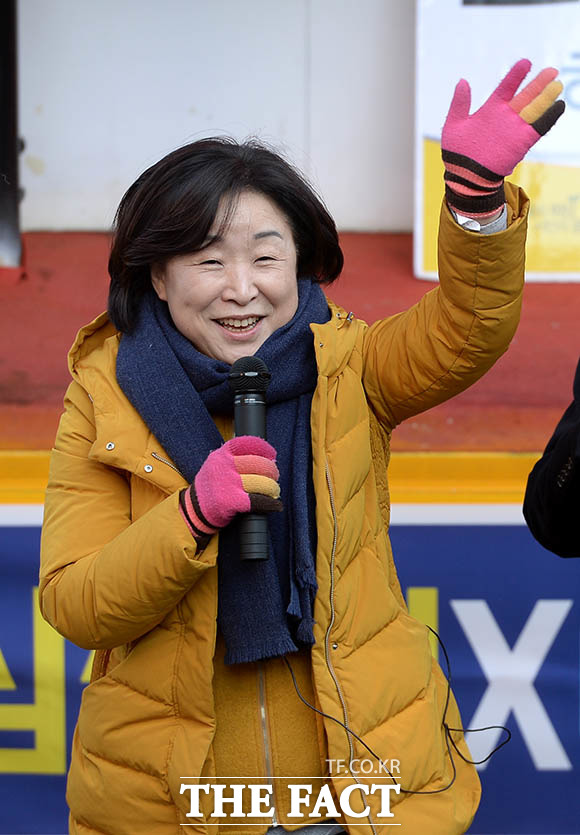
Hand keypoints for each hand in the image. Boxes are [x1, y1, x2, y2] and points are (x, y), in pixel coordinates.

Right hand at [180, 436, 281, 542]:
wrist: (194, 510)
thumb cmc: (211, 487)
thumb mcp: (216, 465)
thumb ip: (235, 458)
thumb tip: (268, 459)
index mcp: (221, 455)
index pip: (248, 444)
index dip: (264, 448)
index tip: (272, 455)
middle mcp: (224, 466)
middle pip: (259, 464)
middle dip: (272, 471)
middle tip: (274, 478)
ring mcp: (227, 483)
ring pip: (262, 482)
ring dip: (272, 488)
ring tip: (273, 492)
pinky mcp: (230, 501)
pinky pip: (258, 501)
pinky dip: (270, 503)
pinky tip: (275, 505)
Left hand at [441, 58, 565, 219]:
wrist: (466, 178)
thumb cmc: (457, 154)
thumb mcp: (453, 125)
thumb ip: (459, 104)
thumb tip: (463, 81)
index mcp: (490, 110)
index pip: (506, 87)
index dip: (516, 75)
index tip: (526, 62)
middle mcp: (505, 117)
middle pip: (526, 96)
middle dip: (539, 83)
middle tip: (552, 70)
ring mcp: (515, 129)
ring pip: (536, 109)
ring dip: (547, 96)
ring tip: (557, 84)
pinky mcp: (522, 142)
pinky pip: (539, 127)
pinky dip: (550, 117)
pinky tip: (558, 106)